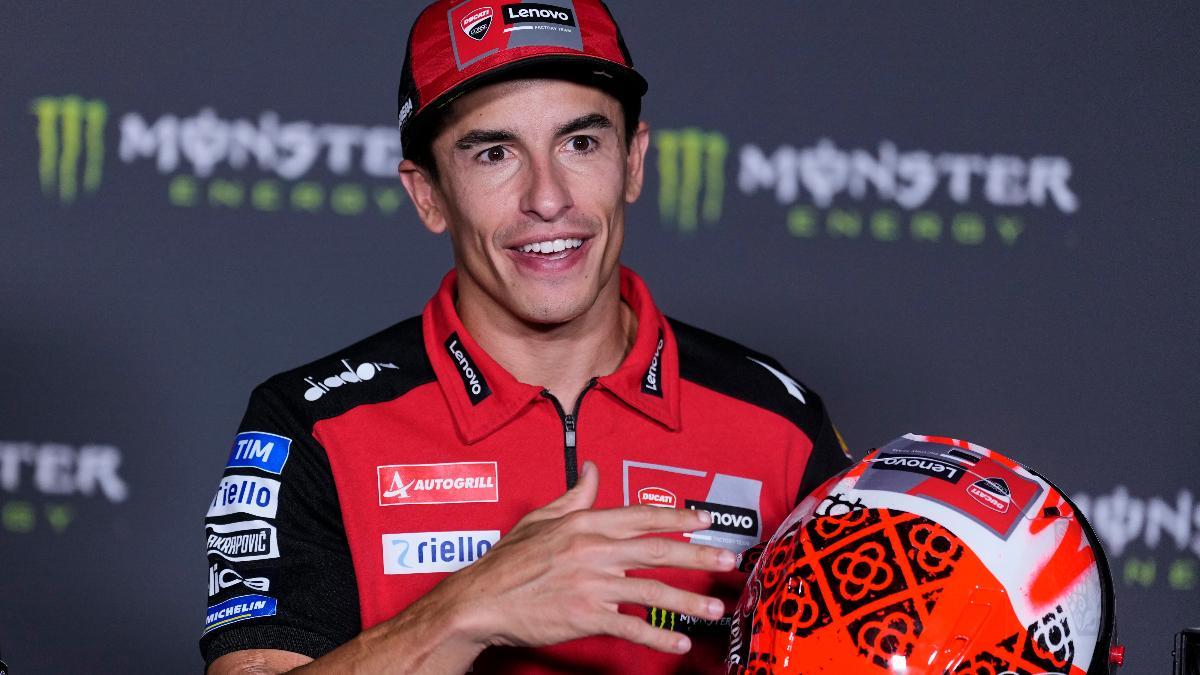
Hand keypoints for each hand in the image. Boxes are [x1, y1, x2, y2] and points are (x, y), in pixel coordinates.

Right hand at [439, 461, 735, 654]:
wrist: (479, 601)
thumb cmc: (506, 562)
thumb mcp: (539, 519)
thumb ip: (574, 497)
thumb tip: (593, 471)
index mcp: (584, 524)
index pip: (641, 516)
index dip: (677, 518)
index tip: (705, 520)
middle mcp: (593, 551)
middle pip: (657, 550)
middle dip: (698, 556)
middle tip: (727, 560)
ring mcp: (590, 585)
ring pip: (651, 591)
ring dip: (687, 602)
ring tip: (712, 609)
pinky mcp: (584, 616)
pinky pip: (630, 627)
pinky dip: (657, 637)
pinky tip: (677, 643)